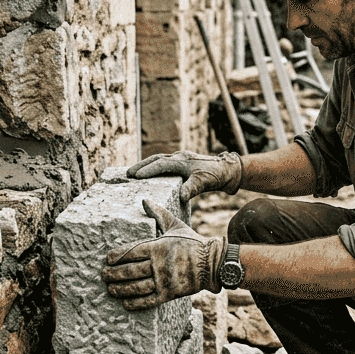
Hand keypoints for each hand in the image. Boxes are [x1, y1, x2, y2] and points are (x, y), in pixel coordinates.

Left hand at [102, 200, 226, 310]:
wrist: (212, 263)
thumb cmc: (192, 242)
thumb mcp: (176, 225)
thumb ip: (159, 213)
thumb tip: (145, 200)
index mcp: (158, 247)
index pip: (131, 252)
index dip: (116, 256)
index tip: (108, 259)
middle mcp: (159, 265)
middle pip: (130, 271)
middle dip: (113, 274)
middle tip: (104, 275)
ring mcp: (164, 281)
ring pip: (136, 287)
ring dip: (120, 289)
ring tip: (110, 289)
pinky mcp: (169, 294)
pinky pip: (148, 301)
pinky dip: (135, 303)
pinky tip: (125, 303)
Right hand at [127, 151, 242, 203]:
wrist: (227, 170)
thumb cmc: (216, 175)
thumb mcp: (204, 182)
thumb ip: (192, 188)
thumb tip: (182, 196)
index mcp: (182, 160)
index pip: (161, 164)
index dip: (148, 170)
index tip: (135, 176)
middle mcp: (179, 157)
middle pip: (156, 159)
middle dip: (141, 166)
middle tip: (127, 174)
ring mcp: (180, 158)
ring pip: (159, 160)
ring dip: (146, 165)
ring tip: (133, 174)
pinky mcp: (182, 163)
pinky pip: (164, 163)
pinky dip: (154, 167)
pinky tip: (149, 174)